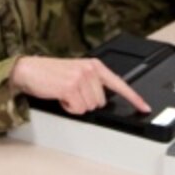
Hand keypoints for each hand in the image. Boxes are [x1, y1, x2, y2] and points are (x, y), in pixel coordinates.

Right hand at [12, 57, 150, 115]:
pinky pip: (78, 109)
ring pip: (90, 107)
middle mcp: (90, 69)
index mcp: (94, 65)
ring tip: (63, 93)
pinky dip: (68, 108)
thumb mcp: (75, 73)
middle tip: (70, 92)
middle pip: (101, 102)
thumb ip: (92, 83)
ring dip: (76, 105)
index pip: (119, 83)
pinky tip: (60, 97)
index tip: (145, 107)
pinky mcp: (71, 87)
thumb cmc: (50, 74)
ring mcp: (81, 77)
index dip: (134, 98)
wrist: (28, 70)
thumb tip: (101, 100)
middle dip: (85, 102)